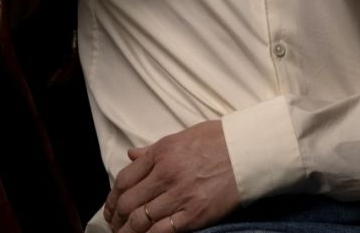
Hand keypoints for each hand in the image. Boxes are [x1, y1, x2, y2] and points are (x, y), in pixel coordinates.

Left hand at [103, 121, 239, 232]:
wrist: (249, 151)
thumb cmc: (218, 140)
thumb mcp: (183, 136)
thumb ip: (154, 149)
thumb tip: (131, 155)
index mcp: (162, 152)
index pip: (125, 179)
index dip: (113, 197)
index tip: (111, 207)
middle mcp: (166, 174)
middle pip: (128, 202)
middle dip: (116, 217)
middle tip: (114, 224)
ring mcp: (179, 195)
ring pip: (140, 220)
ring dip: (128, 231)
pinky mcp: (194, 215)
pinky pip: (162, 232)